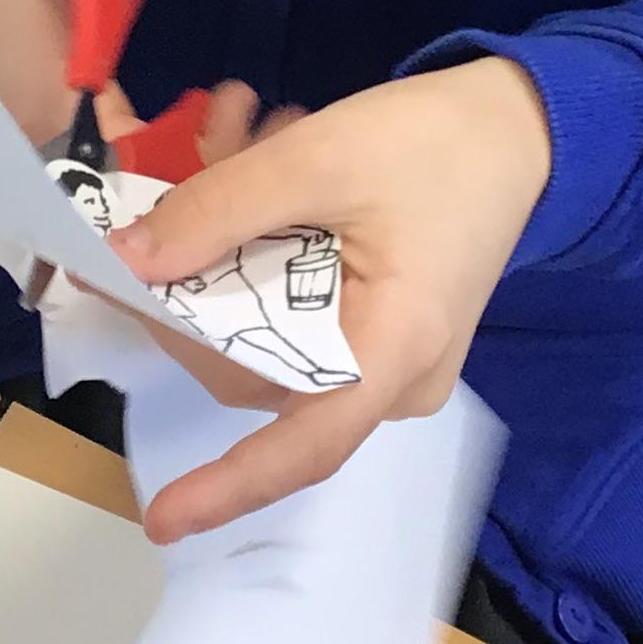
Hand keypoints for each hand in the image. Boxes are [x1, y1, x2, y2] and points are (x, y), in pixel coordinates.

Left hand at [111, 58, 551, 542]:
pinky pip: (293, 315)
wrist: (517, 126)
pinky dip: (262, 252)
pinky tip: (260, 160)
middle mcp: (392, 381)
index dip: (226, 486)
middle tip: (173, 178)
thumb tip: (126, 261)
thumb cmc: (434, 145)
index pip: (303, 447)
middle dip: (198, 282)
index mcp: (392, 351)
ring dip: (227, 249)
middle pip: (256, 370)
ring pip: (265, 336)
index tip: (159, 517)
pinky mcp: (376, 333)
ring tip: (233, 136)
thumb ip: (217, 210)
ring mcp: (387, 363)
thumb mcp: (316, 157)